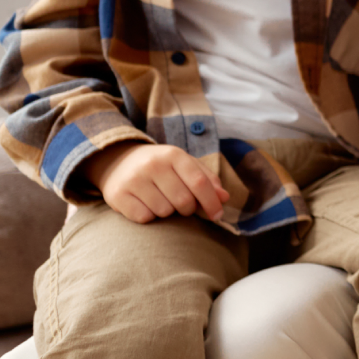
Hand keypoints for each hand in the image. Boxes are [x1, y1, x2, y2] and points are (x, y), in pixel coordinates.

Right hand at [81, 142, 229, 223]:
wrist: (118, 162)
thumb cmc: (160, 167)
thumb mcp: (184, 165)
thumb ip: (206, 179)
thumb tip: (224, 198)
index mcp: (173, 155)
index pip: (199, 182)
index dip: (211, 201)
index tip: (218, 215)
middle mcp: (153, 164)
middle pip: (183, 201)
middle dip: (188, 209)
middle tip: (183, 205)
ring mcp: (134, 179)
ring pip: (164, 211)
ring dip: (167, 212)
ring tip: (160, 200)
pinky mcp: (118, 195)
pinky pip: (144, 218)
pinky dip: (149, 216)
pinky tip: (145, 204)